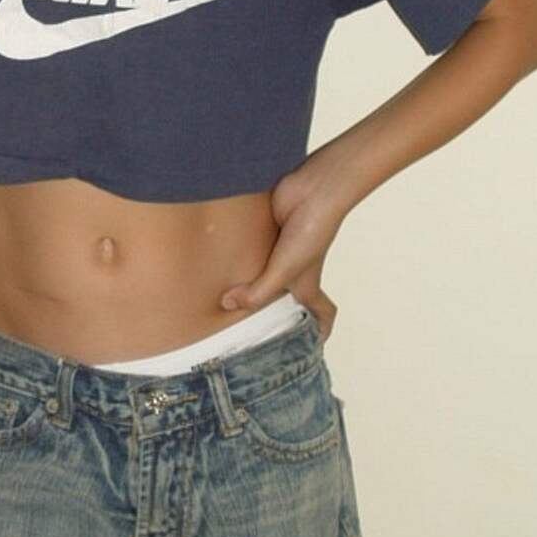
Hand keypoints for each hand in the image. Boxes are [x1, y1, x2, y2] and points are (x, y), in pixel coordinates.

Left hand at [219, 162, 347, 343]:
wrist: (311, 189)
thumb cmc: (310, 231)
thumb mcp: (284, 270)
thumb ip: (257, 292)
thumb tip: (226, 304)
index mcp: (306, 285)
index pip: (322, 314)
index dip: (320, 332)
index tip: (311, 348)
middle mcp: (293, 271)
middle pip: (283, 300)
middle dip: (271, 316)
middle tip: (248, 334)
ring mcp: (277, 252)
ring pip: (261, 276)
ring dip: (246, 286)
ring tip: (220, 307)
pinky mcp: (263, 234)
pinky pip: (248, 253)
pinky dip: (236, 259)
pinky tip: (215, 266)